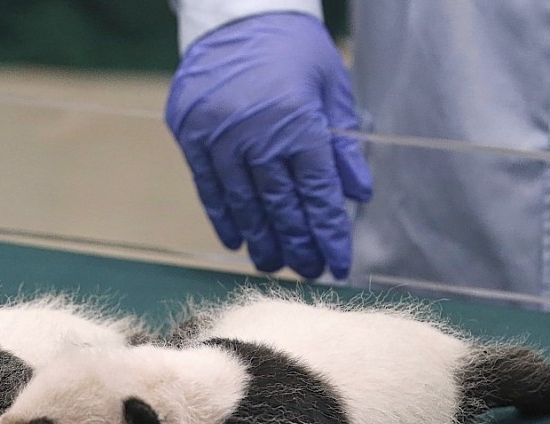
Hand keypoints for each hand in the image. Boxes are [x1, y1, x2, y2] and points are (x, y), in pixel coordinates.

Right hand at [165, 12, 371, 279]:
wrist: (236, 19)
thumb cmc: (293, 50)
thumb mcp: (331, 88)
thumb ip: (343, 145)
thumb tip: (357, 196)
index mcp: (298, 123)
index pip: (317, 194)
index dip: (330, 234)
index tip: (339, 263)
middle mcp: (256, 137)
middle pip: (281, 207)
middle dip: (299, 245)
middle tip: (308, 272)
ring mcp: (219, 140)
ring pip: (245, 204)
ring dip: (262, 240)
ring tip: (273, 265)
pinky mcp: (192, 139)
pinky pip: (210, 189)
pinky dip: (225, 217)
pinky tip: (238, 240)